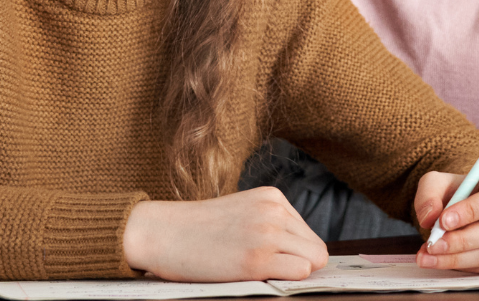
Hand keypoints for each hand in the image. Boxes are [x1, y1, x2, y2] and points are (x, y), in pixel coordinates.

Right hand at [123, 187, 328, 281]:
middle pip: (316, 250)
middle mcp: (274, 211)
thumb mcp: (242, 212)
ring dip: (291, 273)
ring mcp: (267, 233)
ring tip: (260, 274)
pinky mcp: (256, 259)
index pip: (309, 234)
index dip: (296, 254)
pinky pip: (300, 273)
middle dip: (300, 266)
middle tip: (271, 274)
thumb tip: (306, 257)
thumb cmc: (198, 230)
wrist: (162, 233)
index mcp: (272, 197)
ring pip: (313, 262)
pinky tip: (259, 278)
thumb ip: (271, 224)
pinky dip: (286, 281)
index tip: (277, 264)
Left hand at [412, 168, 478, 273]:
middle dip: (462, 241)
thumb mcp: (438, 182)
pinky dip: (462, 267)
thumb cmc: (457, 191)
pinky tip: (440, 260)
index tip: (443, 221)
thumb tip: (430, 217)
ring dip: (457, 258)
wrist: (467, 207)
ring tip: (429, 255)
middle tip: (433, 244)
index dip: (471, 211)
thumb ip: (429, 194)